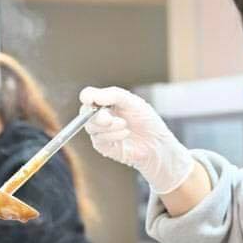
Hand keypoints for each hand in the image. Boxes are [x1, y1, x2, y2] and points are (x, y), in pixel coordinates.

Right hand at [80, 86, 194, 193]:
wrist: (157, 143)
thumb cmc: (147, 121)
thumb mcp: (133, 102)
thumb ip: (114, 96)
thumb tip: (93, 96)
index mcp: (107, 102)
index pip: (89, 96)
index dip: (87, 96)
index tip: (89, 99)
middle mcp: (101, 116)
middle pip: (85, 112)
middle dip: (96, 115)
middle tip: (109, 118)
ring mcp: (101, 131)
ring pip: (91, 127)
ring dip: (108, 126)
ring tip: (125, 125)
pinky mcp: (104, 146)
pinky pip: (98, 139)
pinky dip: (112, 135)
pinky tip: (125, 134)